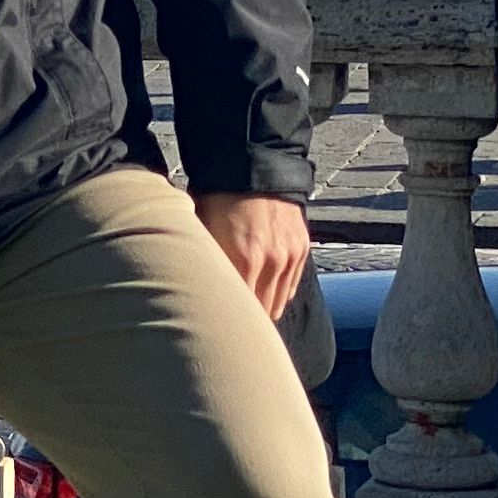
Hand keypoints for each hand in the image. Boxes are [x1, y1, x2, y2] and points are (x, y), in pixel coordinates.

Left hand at [195, 191, 309, 319]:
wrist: (253, 169)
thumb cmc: (217, 198)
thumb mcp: (201, 229)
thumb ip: (205, 263)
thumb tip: (196, 290)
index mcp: (242, 259)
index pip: (238, 309)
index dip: (226, 320)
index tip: (215, 328)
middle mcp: (270, 262)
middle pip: (260, 312)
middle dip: (244, 320)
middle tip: (227, 326)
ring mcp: (289, 257)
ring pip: (277, 303)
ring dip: (261, 309)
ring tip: (245, 316)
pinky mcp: (301, 249)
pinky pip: (290, 287)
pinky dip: (277, 293)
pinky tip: (262, 295)